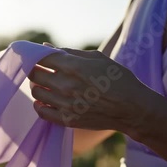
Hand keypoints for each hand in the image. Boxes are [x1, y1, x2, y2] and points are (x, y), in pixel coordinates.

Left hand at [28, 46, 153, 133]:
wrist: (132, 109)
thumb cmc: (117, 79)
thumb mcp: (98, 58)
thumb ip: (69, 52)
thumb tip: (45, 47)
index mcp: (74, 67)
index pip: (41, 57)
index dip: (33, 55)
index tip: (33, 55)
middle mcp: (67, 85)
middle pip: (34, 74)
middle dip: (33, 69)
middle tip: (39, 69)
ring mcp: (66, 104)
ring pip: (36, 92)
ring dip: (37, 86)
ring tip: (44, 84)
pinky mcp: (67, 120)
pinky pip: (41, 112)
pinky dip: (39, 104)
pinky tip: (45, 100)